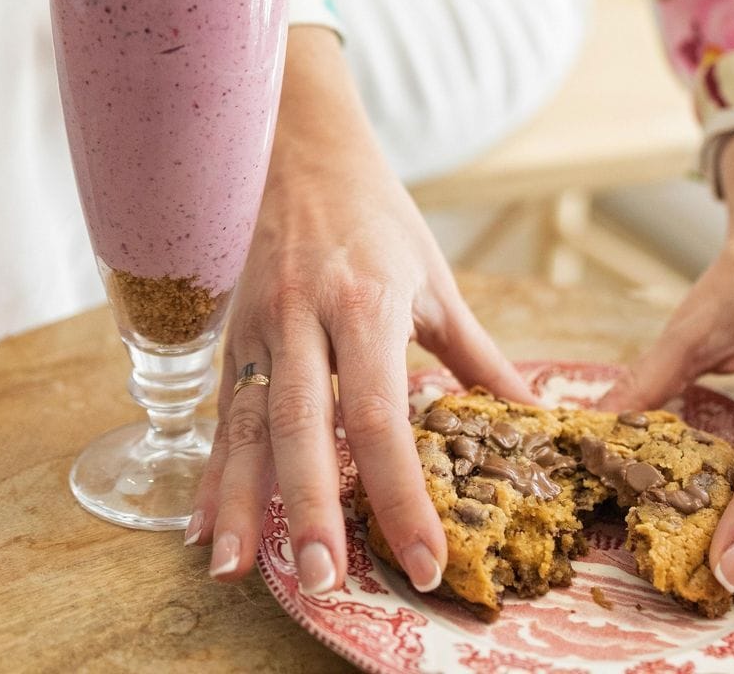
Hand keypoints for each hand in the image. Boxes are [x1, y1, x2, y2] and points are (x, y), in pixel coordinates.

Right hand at [185, 27, 531, 591]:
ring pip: (250, 424)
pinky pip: (224, 410)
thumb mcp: (434, 279)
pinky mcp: (233, 333)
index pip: (382, 413)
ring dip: (245, 501)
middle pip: (306, 426)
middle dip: (312, 508)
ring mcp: (260, 327)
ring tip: (237, 569)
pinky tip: (202, 522)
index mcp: (367, 304)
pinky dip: (213, 469)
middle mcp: (305, 318)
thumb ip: (476, 356)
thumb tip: (531, 418)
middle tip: (327, 582)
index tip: (422, 559)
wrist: (303, 151)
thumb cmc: (378, 215)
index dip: (401, 491)